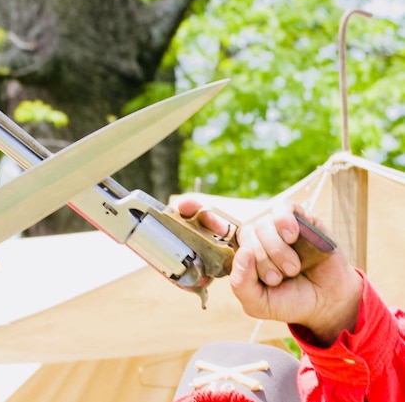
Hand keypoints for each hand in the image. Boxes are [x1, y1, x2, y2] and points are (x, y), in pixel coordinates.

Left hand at [178, 199, 362, 346]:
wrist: (326, 301)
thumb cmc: (287, 300)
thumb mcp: (257, 303)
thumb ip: (242, 285)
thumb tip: (242, 253)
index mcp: (238, 253)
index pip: (209, 226)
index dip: (194, 211)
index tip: (180, 203)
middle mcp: (253, 236)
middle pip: (243, 233)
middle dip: (259, 260)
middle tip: (275, 278)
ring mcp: (275, 225)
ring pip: (262, 225)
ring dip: (276, 251)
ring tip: (291, 269)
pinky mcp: (298, 218)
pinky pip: (283, 209)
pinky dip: (285, 223)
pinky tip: (292, 237)